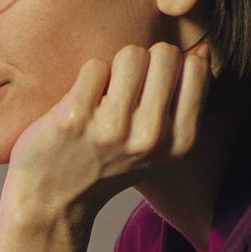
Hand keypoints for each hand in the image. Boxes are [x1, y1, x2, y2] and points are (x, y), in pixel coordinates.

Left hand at [0, 41, 211, 251]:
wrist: (50, 201)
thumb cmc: (104, 165)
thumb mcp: (157, 149)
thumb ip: (181, 104)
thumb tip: (200, 50)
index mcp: (180, 142)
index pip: (195, 68)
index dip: (169, 66)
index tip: (149, 86)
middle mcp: (152, 136)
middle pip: (164, 54)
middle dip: (142, 62)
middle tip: (122, 89)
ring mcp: (113, 126)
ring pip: (131, 55)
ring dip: (114, 68)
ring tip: (102, 95)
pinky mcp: (75, 116)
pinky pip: (94, 66)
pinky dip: (86, 79)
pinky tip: (79, 104)